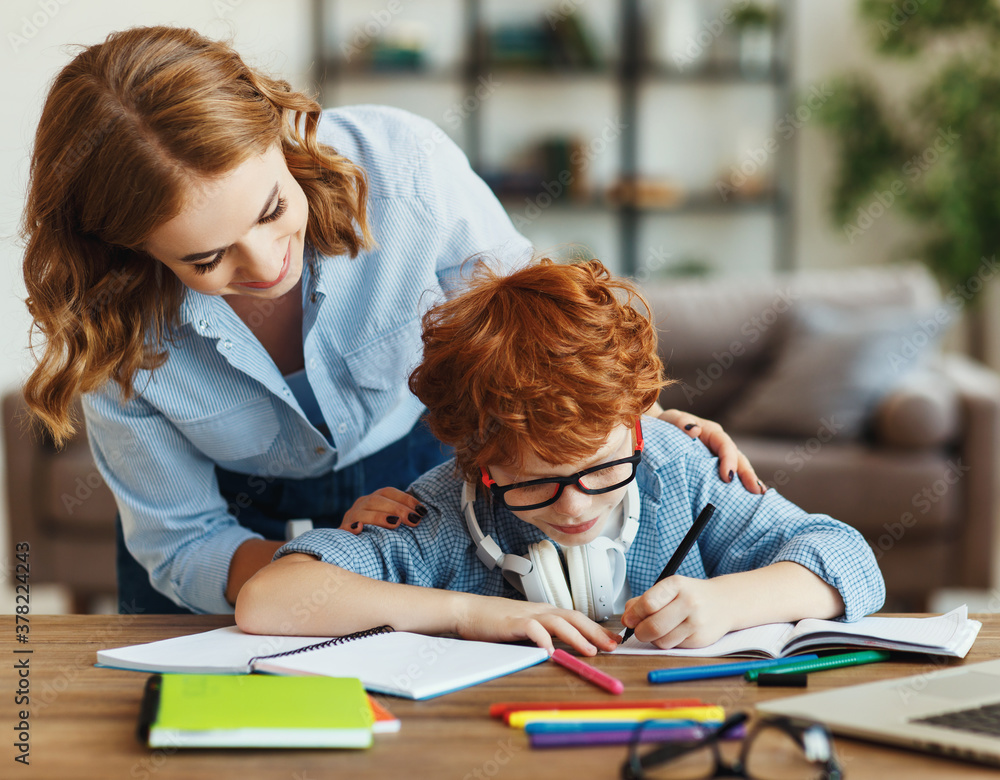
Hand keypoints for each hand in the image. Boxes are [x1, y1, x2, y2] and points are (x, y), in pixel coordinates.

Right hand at [341, 487, 426, 534]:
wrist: (351, 546)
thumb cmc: (379, 533)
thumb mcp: (390, 521)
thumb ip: (402, 516)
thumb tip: (423, 514)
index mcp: (374, 499)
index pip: (388, 492)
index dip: (405, 498)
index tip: (422, 510)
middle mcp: (361, 504)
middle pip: (377, 500)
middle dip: (397, 509)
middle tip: (414, 520)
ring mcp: (350, 517)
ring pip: (362, 512)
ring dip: (379, 517)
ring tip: (395, 523)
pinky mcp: (342, 532)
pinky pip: (344, 528)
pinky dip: (351, 527)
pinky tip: (359, 528)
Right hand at [454, 595, 620, 655]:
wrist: (468, 611)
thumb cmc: (494, 622)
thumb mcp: (524, 627)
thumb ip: (543, 634)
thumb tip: (562, 648)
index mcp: (544, 611)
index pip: (576, 617)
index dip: (596, 628)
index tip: (613, 640)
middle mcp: (539, 610)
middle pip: (573, 617)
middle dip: (596, 631)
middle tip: (613, 646)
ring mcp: (526, 614)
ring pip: (558, 622)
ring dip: (576, 636)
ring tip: (590, 651)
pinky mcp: (511, 623)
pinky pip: (532, 629)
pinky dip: (543, 639)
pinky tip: (551, 652)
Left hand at [621, 575, 734, 648]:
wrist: (725, 602)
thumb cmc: (691, 595)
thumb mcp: (669, 589)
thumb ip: (644, 600)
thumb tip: (627, 617)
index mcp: (677, 585)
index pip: (648, 603)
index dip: (633, 614)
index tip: (628, 619)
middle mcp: (689, 602)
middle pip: (654, 626)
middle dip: (639, 632)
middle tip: (638, 630)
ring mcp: (696, 622)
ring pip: (661, 640)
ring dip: (653, 639)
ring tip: (658, 629)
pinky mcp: (701, 639)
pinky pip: (673, 647)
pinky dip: (667, 642)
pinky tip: (673, 632)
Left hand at [656, 408, 763, 493]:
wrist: (660, 433)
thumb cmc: (667, 425)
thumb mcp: (671, 419)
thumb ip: (681, 422)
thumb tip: (695, 430)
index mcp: (711, 432)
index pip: (725, 445)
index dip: (729, 460)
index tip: (727, 477)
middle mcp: (719, 446)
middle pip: (738, 459)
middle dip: (747, 475)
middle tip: (756, 491)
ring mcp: (719, 459)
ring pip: (738, 470)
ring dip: (748, 483)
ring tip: (759, 498)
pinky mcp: (715, 471)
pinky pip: (729, 478)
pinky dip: (739, 489)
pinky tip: (748, 501)